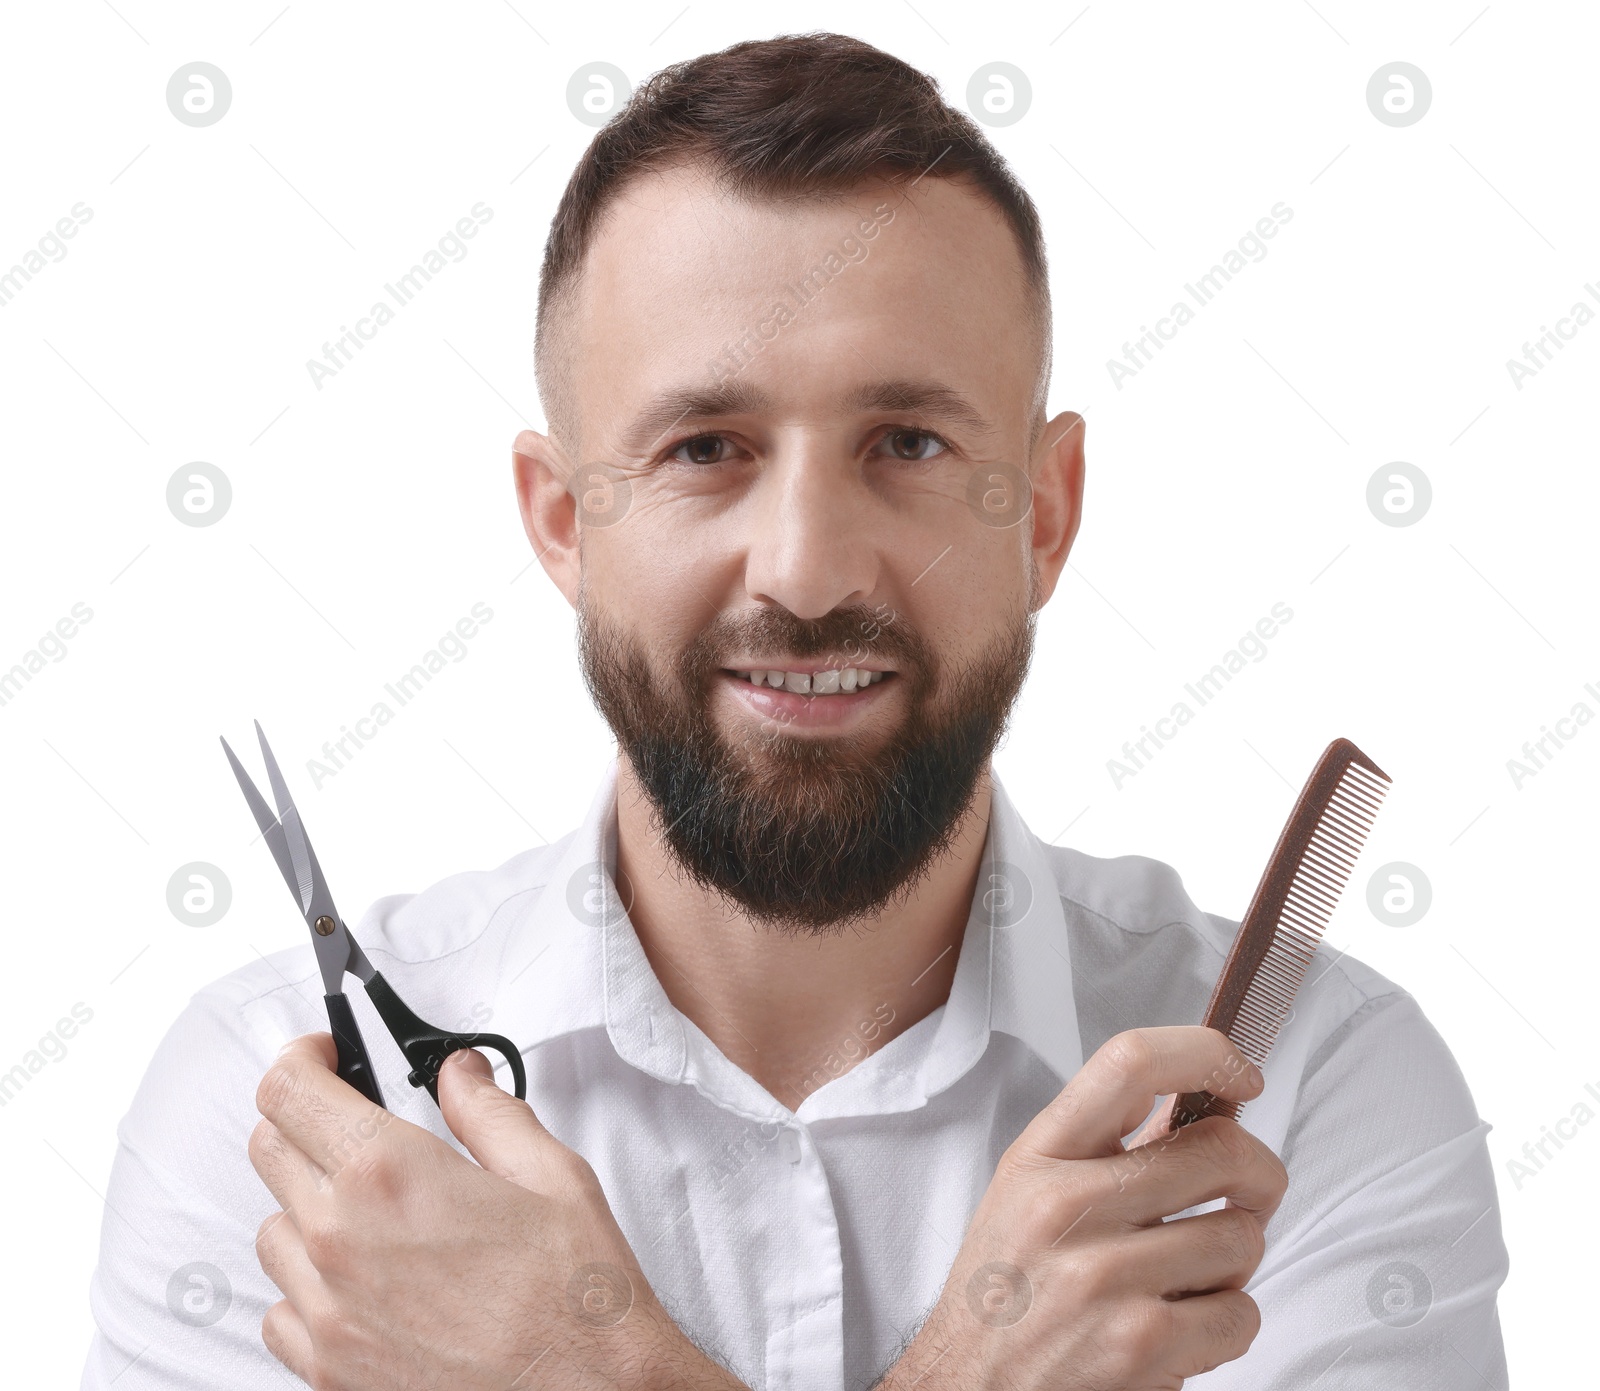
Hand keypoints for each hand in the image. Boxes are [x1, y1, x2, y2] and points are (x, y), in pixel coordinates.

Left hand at [249, 1034, 746, 1389]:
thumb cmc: (576, 1296)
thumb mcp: (550, 1174)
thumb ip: (488, 1110)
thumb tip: (458, 1072)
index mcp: (390, 1173)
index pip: (289, 1089)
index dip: (302, 1056)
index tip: (326, 1055)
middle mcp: (340, 1238)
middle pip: (269, 1146)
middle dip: (307, 1118)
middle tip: (356, 1121)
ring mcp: (327, 1311)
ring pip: (271, 1227)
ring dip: (307, 1203)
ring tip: (373, 1208)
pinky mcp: (326, 1369)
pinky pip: (280, 1308)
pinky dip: (307, 1285)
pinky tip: (365, 1278)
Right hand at [876, 1027, 1287, 1390]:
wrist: (969, 1388)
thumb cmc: (1003, 1294)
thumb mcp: (1028, 1193)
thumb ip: (1106, 1143)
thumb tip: (1196, 1096)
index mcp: (1040, 1156)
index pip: (1132, 1062)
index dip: (1205, 1053)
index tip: (1239, 1075)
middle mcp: (1068, 1207)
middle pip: (1220, 1149)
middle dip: (1258, 1175)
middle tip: (1247, 1193)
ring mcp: (1106, 1277)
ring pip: (1242, 1237)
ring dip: (1236, 1260)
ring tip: (1191, 1274)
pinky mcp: (1141, 1345)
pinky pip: (1241, 1314)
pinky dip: (1227, 1323)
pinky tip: (1183, 1325)